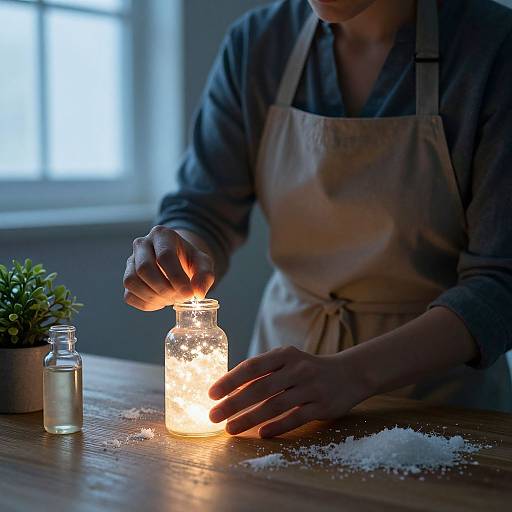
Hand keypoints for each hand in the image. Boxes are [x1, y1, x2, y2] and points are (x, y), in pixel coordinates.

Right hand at [123, 225, 214, 310]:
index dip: (176, 277)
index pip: (164, 256)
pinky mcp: (127, 278)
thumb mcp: (203, 263)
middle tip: (180, 297)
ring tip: (171, 299)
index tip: (188, 294)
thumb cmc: (189, 260)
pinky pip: (129, 295)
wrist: (177, 261)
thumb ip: (205, 276)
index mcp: (162, 235)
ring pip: (132, 282)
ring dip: (153, 297)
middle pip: (144, 268)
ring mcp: (131, 261)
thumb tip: (197, 293)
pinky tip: (161, 302)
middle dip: (164, 289)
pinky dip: (146, 304)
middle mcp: (142, 244)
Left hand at [208, 346, 369, 437]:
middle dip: (233, 403)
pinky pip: (295, 418)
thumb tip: (230, 387)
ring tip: (230, 429)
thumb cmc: (307, 368)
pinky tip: (261, 434)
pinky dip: (277, 427)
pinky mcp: (321, 406)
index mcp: (285, 355)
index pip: (252, 366)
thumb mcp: (288, 360)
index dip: (230, 380)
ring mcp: (310, 388)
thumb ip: (263, 369)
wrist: (349, 374)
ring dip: (250, 418)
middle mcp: (297, 369)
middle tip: (213, 415)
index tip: (211, 393)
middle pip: (260, 388)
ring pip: (275, 405)